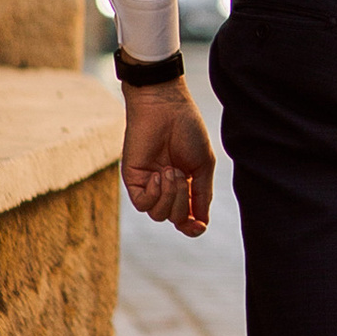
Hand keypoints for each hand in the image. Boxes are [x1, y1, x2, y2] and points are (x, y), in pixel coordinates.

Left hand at [122, 79, 215, 235]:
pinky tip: (158, 175)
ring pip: (158, 215)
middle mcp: (165, 188)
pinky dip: (154, 194)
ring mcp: (148, 184)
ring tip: (171, 170)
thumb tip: (202, 223)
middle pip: (174, 218)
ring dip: (170, 196)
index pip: (186, 218)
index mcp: (184, 185)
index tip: (199, 225)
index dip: (192, 227)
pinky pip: (142, 204)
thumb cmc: (188, 130)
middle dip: (182, 203)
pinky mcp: (133, 179)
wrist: (166, 108)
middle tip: (183, 175)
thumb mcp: (203, 166)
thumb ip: (202, 195)